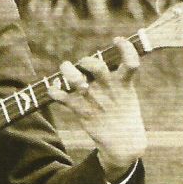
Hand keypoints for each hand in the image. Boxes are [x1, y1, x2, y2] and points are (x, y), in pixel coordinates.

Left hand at [46, 37, 147, 177]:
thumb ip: (118, 76)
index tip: (117, 40)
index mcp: (123, 84)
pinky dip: (55, 92)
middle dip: (87, 60)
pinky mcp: (82, 111)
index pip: (130, 62)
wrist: (122, 142)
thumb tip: (107, 58)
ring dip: (68, 71)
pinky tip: (52, 90)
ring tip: (66, 67)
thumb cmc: (123, 113)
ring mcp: (94, 100)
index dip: (125, 48)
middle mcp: (108, 90)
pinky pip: (64, 98)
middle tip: (83, 63)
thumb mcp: (127, 93)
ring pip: (77, 80)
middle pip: (97, 67)